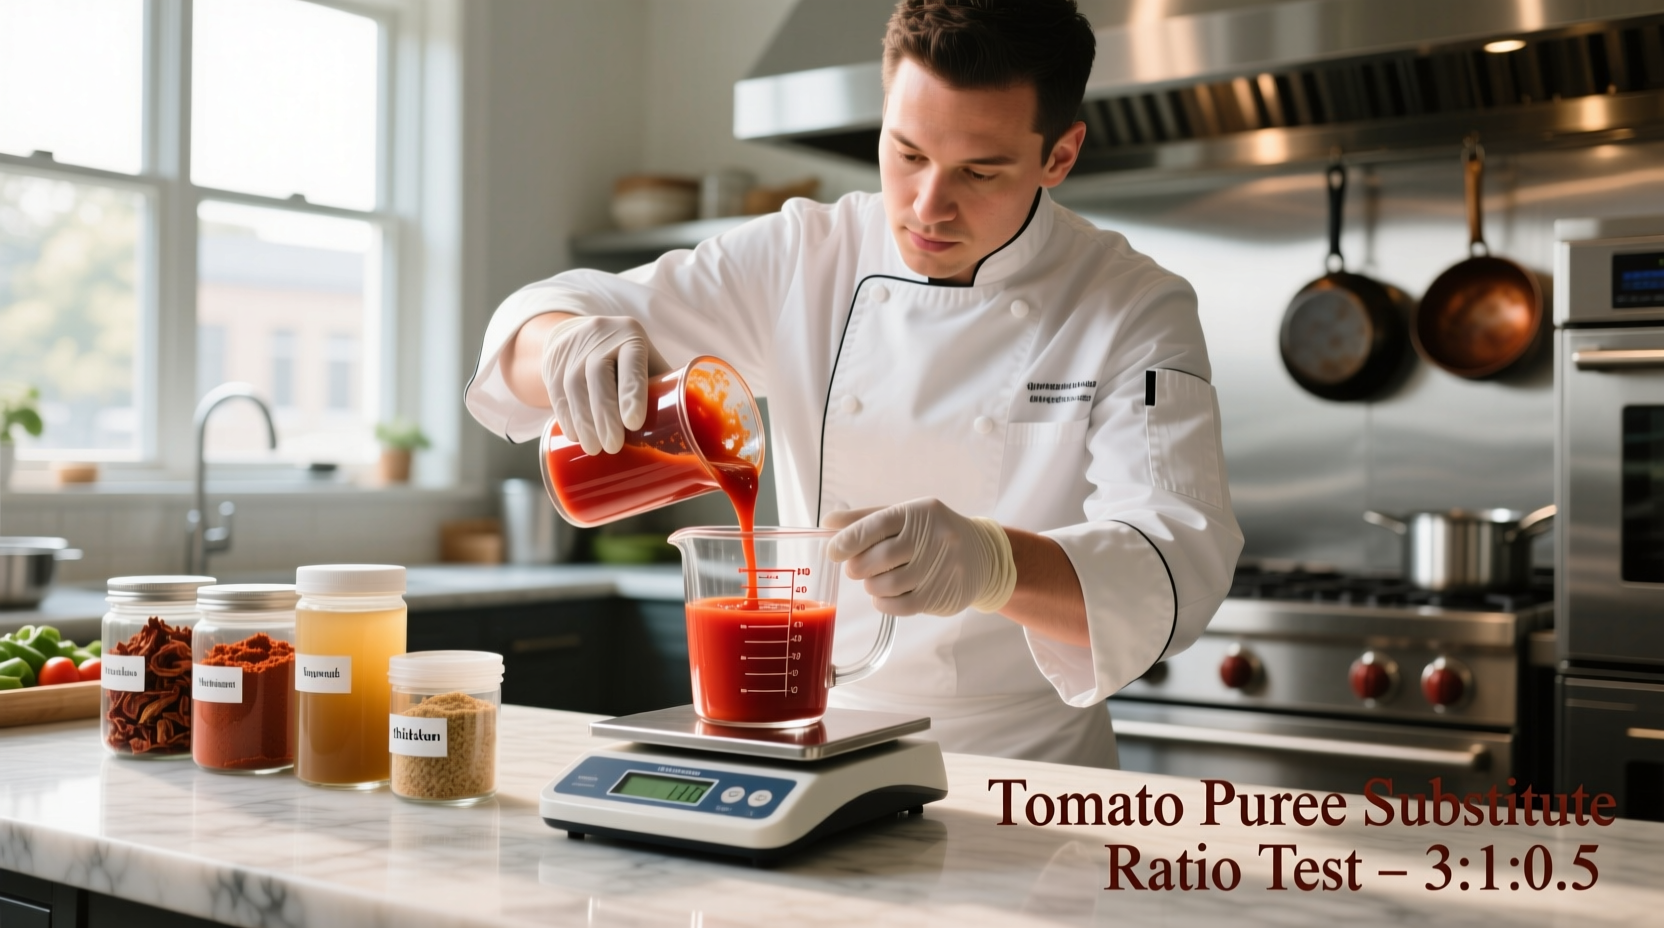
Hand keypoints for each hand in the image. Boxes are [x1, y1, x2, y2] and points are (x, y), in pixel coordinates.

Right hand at [540, 315, 666, 453]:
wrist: (577, 334)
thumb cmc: (624, 357)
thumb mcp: (645, 359)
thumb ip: (663, 386)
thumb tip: (688, 430)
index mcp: (631, 336)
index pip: (631, 363)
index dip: (631, 392)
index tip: (633, 423)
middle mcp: (600, 337)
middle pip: (598, 376)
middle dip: (605, 415)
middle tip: (613, 447)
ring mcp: (572, 350)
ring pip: (574, 387)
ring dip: (584, 422)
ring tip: (595, 448)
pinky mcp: (553, 365)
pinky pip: (557, 393)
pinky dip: (567, 418)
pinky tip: (577, 436)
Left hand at [825, 498, 1016, 616]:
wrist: (982, 555)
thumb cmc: (933, 533)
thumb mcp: (904, 517)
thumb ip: (865, 519)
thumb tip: (828, 523)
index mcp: (918, 513)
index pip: (876, 525)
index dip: (848, 540)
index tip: (833, 552)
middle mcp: (933, 538)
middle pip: (879, 559)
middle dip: (858, 567)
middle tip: (856, 569)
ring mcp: (940, 568)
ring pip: (888, 585)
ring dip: (871, 586)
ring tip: (875, 581)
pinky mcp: (943, 594)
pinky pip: (901, 606)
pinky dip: (884, 603)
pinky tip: (884, 597)